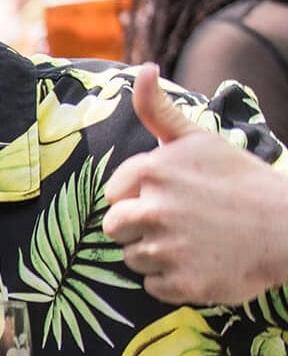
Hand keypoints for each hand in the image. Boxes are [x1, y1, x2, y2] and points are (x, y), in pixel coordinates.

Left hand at [104, 65, 287, 305]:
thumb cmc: (239, 181)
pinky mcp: (180, 283)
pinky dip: (174, 280)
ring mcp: (166, 248)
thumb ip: (158, 110)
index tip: (176, 197)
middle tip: (183, 222)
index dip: (141, 198)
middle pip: (116, 228)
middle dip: (142, 227)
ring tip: (196, 241)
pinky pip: (153, 285)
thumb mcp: (198, 139)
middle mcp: (152, 209)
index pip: (114, 195)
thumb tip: (143, 70)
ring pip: (132, 257)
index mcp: (150, 171)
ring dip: (157, 254)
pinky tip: (202, 263)